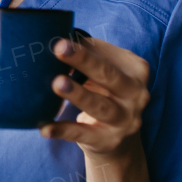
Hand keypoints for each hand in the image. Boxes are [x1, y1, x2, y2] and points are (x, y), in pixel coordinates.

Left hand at [42, 37, 149, 157]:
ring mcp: (125, 120)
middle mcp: (136, 95)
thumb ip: (88, 56)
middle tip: (59, 48)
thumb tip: (57, 41)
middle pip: (108, 75)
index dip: (84, 48)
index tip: (60, 40)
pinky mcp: (109, 140)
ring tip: (56, 83)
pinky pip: (83, 134)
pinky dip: (63, 130)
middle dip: (84, 61)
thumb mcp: (104, 72)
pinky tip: (45, 127)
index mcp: (136, 71)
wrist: (119, 138)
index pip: (109, 55)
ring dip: (78, 94)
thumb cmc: (105, 92)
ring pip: (100, 106)